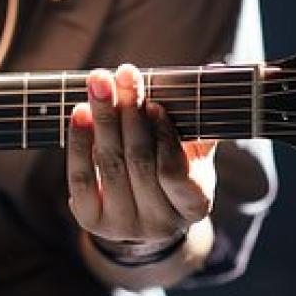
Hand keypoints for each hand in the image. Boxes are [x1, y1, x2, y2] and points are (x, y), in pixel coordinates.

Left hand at [67, 64, 215, 246]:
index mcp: (194, 206)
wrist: (141, 211)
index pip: (175, 172)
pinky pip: (81, 177)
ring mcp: (124, 225)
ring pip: (109, 165)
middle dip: (129, 113)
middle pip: (139, 162)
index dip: (164, 137)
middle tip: (124, 74)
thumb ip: (200, 118)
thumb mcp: (193, 151)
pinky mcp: (91, 220)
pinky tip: (80, 112)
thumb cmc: (172, 169)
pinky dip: (79, 142)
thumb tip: (216, 70)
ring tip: (99, 83)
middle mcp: (160, 224)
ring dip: (103, 118)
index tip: (154, 104)